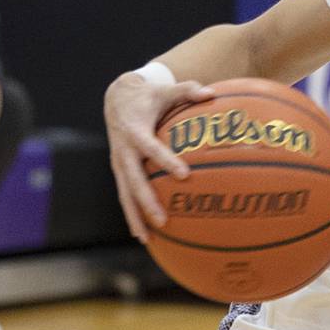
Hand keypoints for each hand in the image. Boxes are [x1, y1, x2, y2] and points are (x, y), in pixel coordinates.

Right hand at [104, 72, 214, 242]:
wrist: (117, 98)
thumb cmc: (149, 96)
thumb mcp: (165, 90)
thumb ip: (188, 90)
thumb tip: (212, 92)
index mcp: (135, 132)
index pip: (151, 149)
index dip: (166, 161)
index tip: (184, 174)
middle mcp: (123, 151)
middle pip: (133, 181)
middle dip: (147, 201)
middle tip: (164, 220)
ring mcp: (119, 164)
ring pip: (125, 195)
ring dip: (136, 217)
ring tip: (149, 239)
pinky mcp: (120, 171)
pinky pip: (125, 196)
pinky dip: (132, 215)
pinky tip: (143, 235)